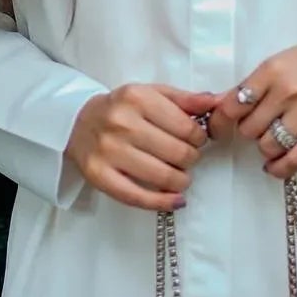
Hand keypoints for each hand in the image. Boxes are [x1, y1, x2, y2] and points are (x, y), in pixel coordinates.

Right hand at [66, 82, 218, 210]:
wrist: (78, 122)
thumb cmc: (122, 109)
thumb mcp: (152, 94)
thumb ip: (186, 99)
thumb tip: (219, 102)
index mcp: (137, 98)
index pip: (187, 128)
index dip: (199, 138)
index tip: (196, 140)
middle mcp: (121, 124)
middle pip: (178, 153)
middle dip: (191, 159)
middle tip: (187, 158)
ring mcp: (108, 151)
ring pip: (163, 176)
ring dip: (181, 180)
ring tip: (180, 176)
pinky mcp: (99, 176)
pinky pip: (138, 197)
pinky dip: (163, 202)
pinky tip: (176, 200)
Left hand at [204, 27, 296, 178]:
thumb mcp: (283, 61)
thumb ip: (254, 84)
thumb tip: (218, 105)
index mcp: (272, 69)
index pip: (231, 105)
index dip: (219, 123)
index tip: (217, 130)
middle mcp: (287, 90)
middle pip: (248, 129)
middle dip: (250, 131)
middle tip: (261, 126)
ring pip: (268, 146)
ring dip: (266, 148)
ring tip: (275, 140)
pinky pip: (294, 159)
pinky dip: (280, 168)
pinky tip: (275, 166)